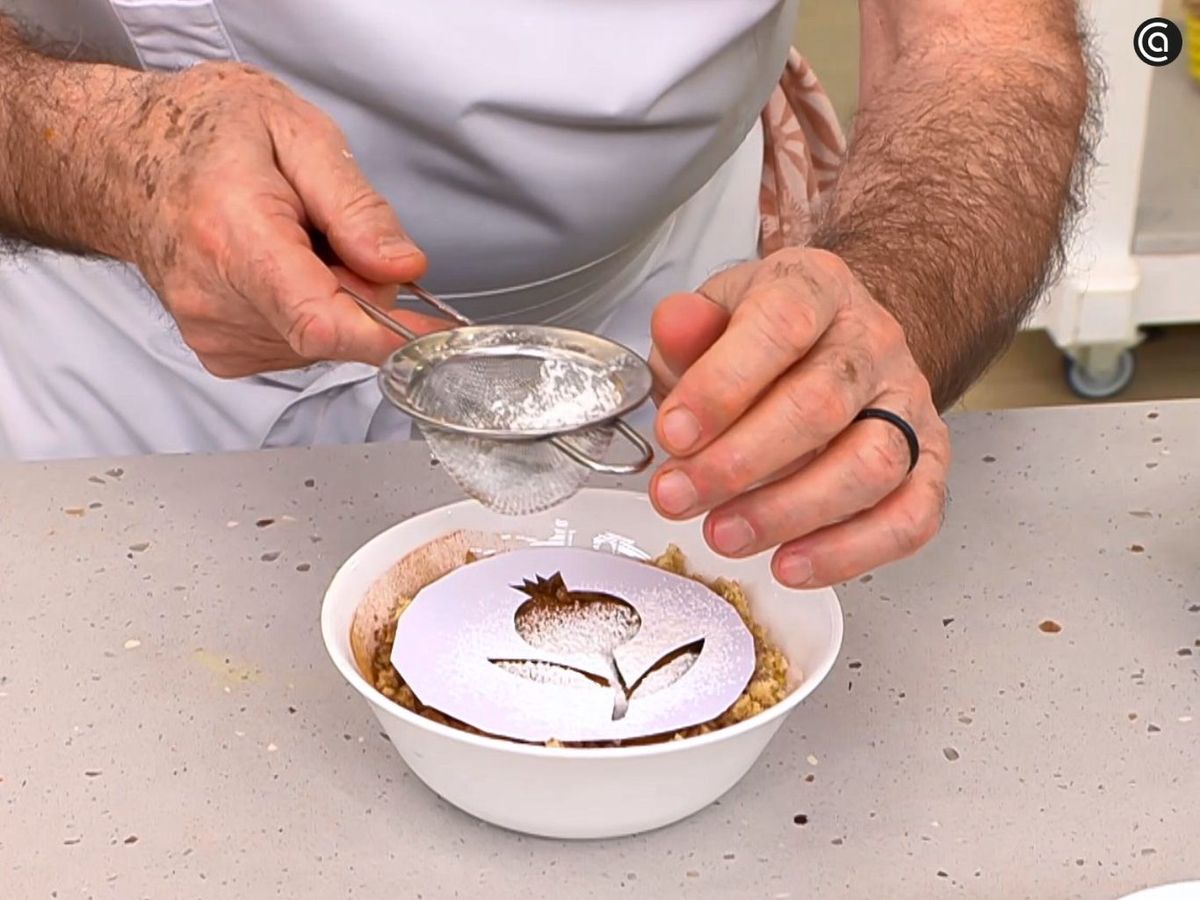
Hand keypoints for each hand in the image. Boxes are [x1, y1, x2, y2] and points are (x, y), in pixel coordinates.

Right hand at [112, 62, 441, 376]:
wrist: (127, 155)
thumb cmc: (203, 134)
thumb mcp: (297, 132)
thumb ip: (356, 207)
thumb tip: (402, 268)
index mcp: (234, 236)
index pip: (321, 321)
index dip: (389, 335)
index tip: (431, 332)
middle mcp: (215, 297)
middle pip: (335, 328)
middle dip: (360, 288)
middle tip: (330, 230)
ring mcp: (213, 332)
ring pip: (322, 340)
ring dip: (330, 296)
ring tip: (290, 241)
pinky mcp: (220, 353)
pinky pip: (298, 346)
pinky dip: (305, 310)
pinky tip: (275, 268)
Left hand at [647, 248, 950, 588]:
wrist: (833, 343)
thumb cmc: (765, 340)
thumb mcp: (713, 318)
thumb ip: (687, 329)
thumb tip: (674, 326)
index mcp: (816, 289)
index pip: (782, 325)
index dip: (724, 385)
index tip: (673, 435)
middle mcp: (873, 342)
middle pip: (821, 404)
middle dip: (739, 462)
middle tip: (679, 496)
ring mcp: (908, 403)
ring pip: (872, 464)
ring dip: (790, 512)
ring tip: (725, 534)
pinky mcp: (928, 462)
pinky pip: (911, 515)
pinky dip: (850, 551)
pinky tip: (791, 563)